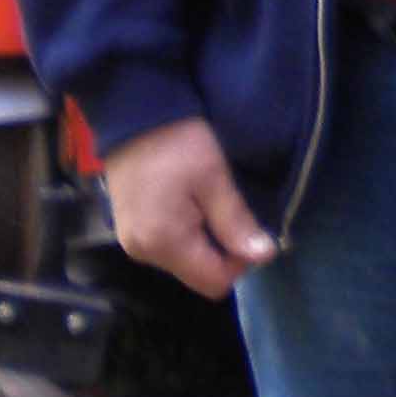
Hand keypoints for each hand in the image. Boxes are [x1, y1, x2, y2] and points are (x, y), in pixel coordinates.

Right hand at [102, 115, 276, 299]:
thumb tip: (264, 256)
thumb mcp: (214, 178)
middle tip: (230, 209)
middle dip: (224, 251)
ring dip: (206, 241)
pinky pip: (169, 248)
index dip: (241, 262)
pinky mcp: (130, 231)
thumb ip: (236, 221)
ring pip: (186, 262)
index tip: (249, 227)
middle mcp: (144, 253)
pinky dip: (188, 234)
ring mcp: (133, 244)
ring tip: (210, 202)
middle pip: (199, 274)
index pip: (215, 281)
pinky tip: (191, 204)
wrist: (131, 115)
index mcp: (164, 243)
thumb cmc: (177, 143)